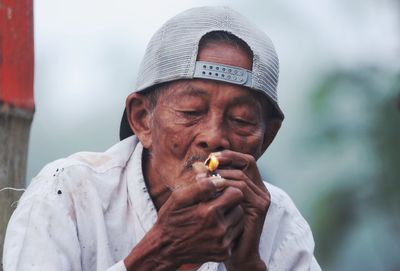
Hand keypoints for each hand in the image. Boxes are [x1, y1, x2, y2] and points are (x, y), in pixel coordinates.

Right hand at [124, 178, 244, 270]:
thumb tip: (219, 179)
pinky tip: (214, 230)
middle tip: (215, 205)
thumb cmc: (171, 219)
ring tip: (214, 218)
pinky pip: (235, 235)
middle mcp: (219, 229)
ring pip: (239, 221)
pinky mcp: (224, 253)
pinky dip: (228, 231)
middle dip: (229, 204)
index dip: (228, 190)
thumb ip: (201, 186)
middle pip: (239, 207)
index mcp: (209, 212)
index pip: (236, 194)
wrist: (165, 249)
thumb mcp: (179, 198)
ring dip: (230, 217)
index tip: (219, 192)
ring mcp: (222, 243)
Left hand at [213, 150, 269, 270]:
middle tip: (204, 166)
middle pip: (246, 163)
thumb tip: (197, 165)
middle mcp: (260, 189)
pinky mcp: (259, 208)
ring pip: (241, 176)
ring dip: (220, 174)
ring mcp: (262, 198)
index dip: (228, 155)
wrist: (236, 254)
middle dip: (223, 162)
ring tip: (203, 179)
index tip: (209, 157)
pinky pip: (242, 190)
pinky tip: (211, 190)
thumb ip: (209, 183)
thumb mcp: (215, 200)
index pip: (244, 160)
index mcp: (253, 184)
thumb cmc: (223, 226)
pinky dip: (225, 186)